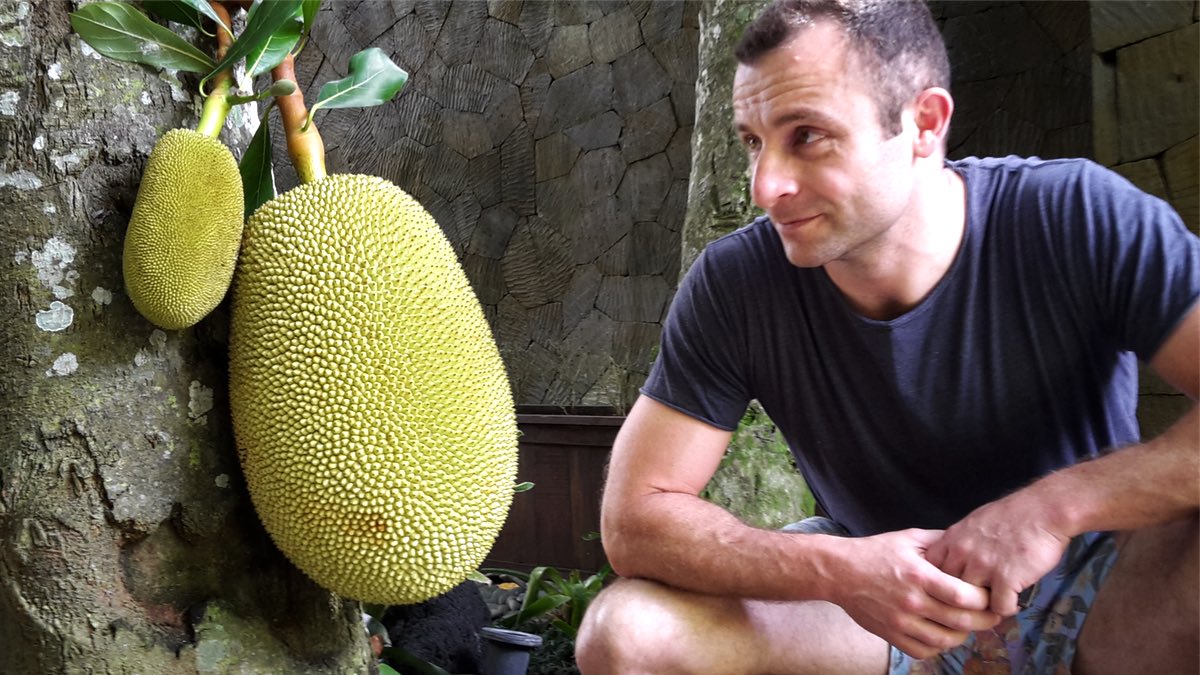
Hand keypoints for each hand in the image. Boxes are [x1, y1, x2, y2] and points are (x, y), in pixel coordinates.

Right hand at [829, 529, 1000, 658]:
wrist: (839, 571)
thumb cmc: (875, 552)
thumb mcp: (908, 538)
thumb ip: (940, 541)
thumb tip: (967, 542)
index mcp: (919, 575)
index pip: (964, 596)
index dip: (985, 599)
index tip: (991, 595)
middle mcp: (912, 601)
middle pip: (961, 621)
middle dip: (984, 620)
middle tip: (993, 615)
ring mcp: (901, 622)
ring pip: (945, 640)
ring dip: (963, 635)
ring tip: (967, 625)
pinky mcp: (891, 635)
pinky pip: (923, 651)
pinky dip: (938, 646)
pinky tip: (941, 633)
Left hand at [925, 496, 1070, 615]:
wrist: (1044, 510)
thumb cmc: (1014, 514)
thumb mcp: (975, 522)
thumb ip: (961, 541)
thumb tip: (954, 558)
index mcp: (953, 538)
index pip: (930, 569)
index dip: (940, 582)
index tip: (952, 588)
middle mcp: (963, 552)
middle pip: (947, 588)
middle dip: (960, 598)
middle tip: (974, 603)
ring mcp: (983, 566)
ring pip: (971, 602)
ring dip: (983, 606)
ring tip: (995, 603)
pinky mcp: (1006, 579)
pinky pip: (999, 607)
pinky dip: (1007, 609)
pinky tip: (1014, 601)